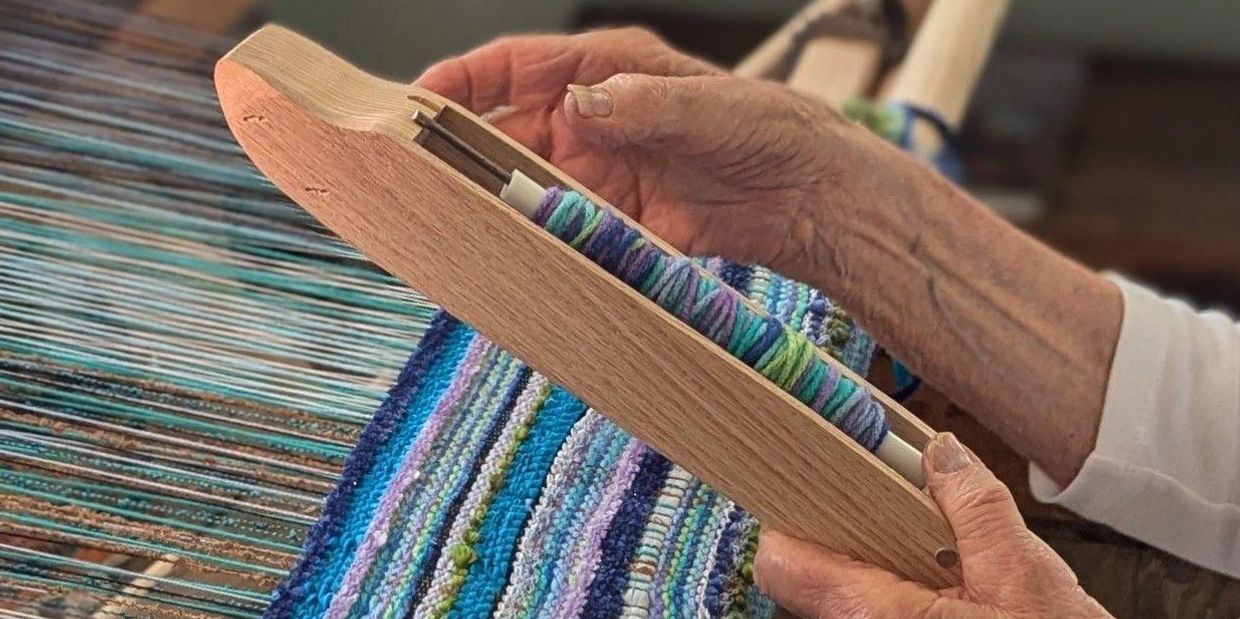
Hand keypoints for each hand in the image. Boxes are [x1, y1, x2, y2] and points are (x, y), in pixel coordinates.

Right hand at [417, 28, 911, 279]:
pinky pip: (557, 228)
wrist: (804, 197)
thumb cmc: (768, 127)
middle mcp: (589, 118)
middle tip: (424, 176)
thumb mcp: (708, 107)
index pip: (516, 65)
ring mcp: (595, 170)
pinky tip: (511, 255)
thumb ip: (644, 105)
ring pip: (522, 182)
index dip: (462, 79)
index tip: (418, 101)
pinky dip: (533, 241)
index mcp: (605, 69)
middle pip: (504, 128)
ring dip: (493, 201)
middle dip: (461, 149)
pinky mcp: (609, 218)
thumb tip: (581, 105)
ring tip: (458, 221)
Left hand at [754, 433, 1111, 618]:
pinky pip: (882, 608)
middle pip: (816, 572)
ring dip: (885, 562)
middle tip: (900, 509)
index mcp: (880, 615)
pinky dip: (904, 587)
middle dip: (853, 532)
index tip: (812, 490)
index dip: (792, 522)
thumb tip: (942, 454)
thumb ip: (975, 508)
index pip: (783, 564)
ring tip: (937, 549)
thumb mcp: (1024, 575)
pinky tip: (948, 583)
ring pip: (851, 591)